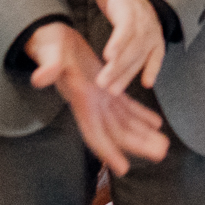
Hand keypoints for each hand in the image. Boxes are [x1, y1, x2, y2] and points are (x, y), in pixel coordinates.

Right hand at [26, 21, 168, 173]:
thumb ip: (48, 67)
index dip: (108, 151)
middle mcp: (90, 103)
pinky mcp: (106, 85)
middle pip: (116, 131)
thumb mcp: (49, 53)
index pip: (94, 132)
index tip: (124, 168)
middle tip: (162, 154)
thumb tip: (40, 77)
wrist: (47, 36)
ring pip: (123, 121)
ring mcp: (99, 96)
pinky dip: (141, 115)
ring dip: (143, 134)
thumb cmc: (47, 45)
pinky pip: (125, 106)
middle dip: (137, 144)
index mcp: (80, 99)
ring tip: (164, 145)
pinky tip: (156, 123)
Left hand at [65, 0, 167, 94]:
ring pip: (141, 57)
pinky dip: (153, 70)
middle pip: (133, 48)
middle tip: (102, 83)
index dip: (119, 42)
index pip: (126, 27)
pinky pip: (157, 59)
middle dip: (119, 67)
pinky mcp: (156, 45)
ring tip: (113, 90)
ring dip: (128, 74)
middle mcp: (144, 24)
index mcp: (130, 10)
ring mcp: (152, 36)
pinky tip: (146, 83)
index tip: (109, 55)